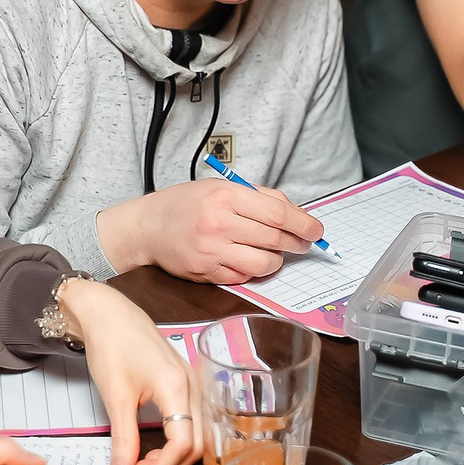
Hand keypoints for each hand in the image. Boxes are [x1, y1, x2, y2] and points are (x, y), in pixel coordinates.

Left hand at [56, 279, 199, 464]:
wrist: (108, 312)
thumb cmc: (111, 345)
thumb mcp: (115, 396)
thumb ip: (122, 439)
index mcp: (177, 386)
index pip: (183, 442)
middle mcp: (192, 385)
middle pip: (197, 443)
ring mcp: (192, 382)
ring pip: (197, 434)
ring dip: (174, 456)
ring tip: (144, 464)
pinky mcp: (185, 382)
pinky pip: (192, 420)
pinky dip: (177, 440)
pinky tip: (155, 446)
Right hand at [99, 179, 323, 283]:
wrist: (147, 227)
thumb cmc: (184, 204)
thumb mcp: (219, 187)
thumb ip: (257, 197)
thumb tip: (293, 212)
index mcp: (225, 197)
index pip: (277, 212)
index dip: (303, 223)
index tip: (316, 229)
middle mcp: (220, 224)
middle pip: (275, 238)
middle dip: (297, 243)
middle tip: (304, 243)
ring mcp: (213, 252)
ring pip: (264, 264)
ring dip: (277, 261)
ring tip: (274, 253)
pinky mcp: (207, 274)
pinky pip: (245, 277)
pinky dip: (253, 271)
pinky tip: (247, 260)